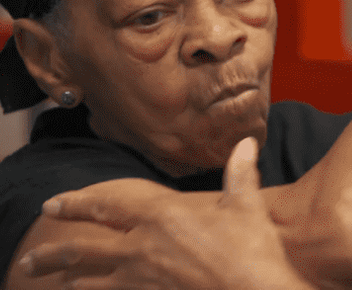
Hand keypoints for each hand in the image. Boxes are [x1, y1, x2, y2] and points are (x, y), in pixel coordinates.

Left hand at [20, 138, 313, 289]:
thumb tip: (245, 144)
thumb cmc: (252, 250)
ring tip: (52, 281)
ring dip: (68, 279)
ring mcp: (143, 280)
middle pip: (85, 249)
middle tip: (30, 256)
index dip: (77, 204)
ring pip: (91, 281)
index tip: (53, 204)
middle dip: (54, 251)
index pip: (107, 206)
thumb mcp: (246, 205)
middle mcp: (143, 248)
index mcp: (162, 217)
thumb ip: (239, 173)